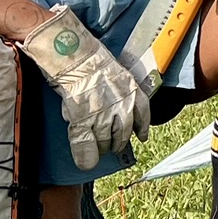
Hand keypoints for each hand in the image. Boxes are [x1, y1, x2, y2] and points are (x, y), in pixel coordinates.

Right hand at [17, 6, 150, 169]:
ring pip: (106, 141)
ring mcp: (102, 115)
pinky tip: (87, 162)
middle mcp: (121, 106)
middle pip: (123, 133)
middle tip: (113, 145)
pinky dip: (86, 156)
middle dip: (118, 141)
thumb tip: (119, 105)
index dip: (141, 128)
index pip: (142, 115)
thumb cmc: (92, 61)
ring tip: (100, 148)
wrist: (75, 56)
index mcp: (132, 92)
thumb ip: (123, 91)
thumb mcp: (117, 73)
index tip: (142, 137)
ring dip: (103, 147)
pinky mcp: (82, 120)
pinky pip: (86, 144)